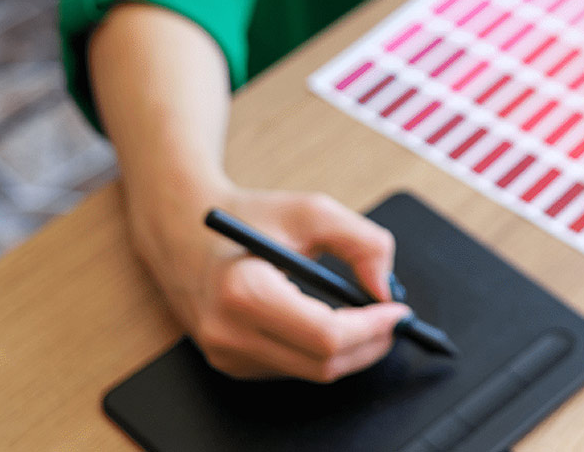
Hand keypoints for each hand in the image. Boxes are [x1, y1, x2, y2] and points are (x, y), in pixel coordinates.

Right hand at [127, 185, 406, 381]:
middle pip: (322, 364)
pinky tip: (327, 321)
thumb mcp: (310, 211)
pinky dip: (320, 350)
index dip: (372, 328)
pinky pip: (292, 367)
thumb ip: (361, 242)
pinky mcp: (231, 364)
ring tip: (366, 316)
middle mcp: (229, 333)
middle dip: (369, 344)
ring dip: (348, 350)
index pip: (325, 336)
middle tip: (393, 320)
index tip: (398, 311)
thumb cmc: (250, 218)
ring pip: (311, 371)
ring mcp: (227, 355)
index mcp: (244, 292)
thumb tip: (387, 289)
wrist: (185, 232)